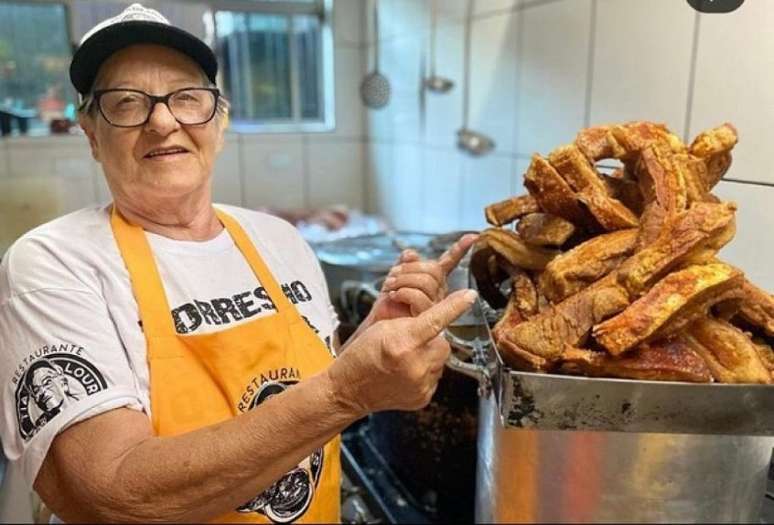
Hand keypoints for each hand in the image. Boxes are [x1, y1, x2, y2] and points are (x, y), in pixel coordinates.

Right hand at [327, 289, 477, 415]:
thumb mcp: (384, 328)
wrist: (349, 389)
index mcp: (403, 343)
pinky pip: (435, 377)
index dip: (455, 306)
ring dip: (428, 356)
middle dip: (432, 340)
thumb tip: (439, 325)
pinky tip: (407, 372)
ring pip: (440, 361)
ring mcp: (421, 385)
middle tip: (411, 342)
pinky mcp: (423, 397)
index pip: (436, 320)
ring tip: (406, 360)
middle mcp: (416, 365)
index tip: (470, 295)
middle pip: (442, 343)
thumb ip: (414, 324)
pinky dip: (425, 371)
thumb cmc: (363, 354)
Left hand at [368, 233, 478, 321]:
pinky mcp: (428, 318)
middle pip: (433, 269)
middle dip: (409, 269)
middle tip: (393, 277)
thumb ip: (404, 264)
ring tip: (391, 287)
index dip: (460, 249)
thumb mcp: (395, 278)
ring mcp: (435, 306)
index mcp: (433, 280)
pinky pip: (418, 296)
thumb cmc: (387, 306)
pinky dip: (402, 293)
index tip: (472, 237)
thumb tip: (411, 253)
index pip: (449, 262)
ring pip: (426, 281)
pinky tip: (395, 296)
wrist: (378, 326)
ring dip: (402, 280)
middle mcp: (438, 292)